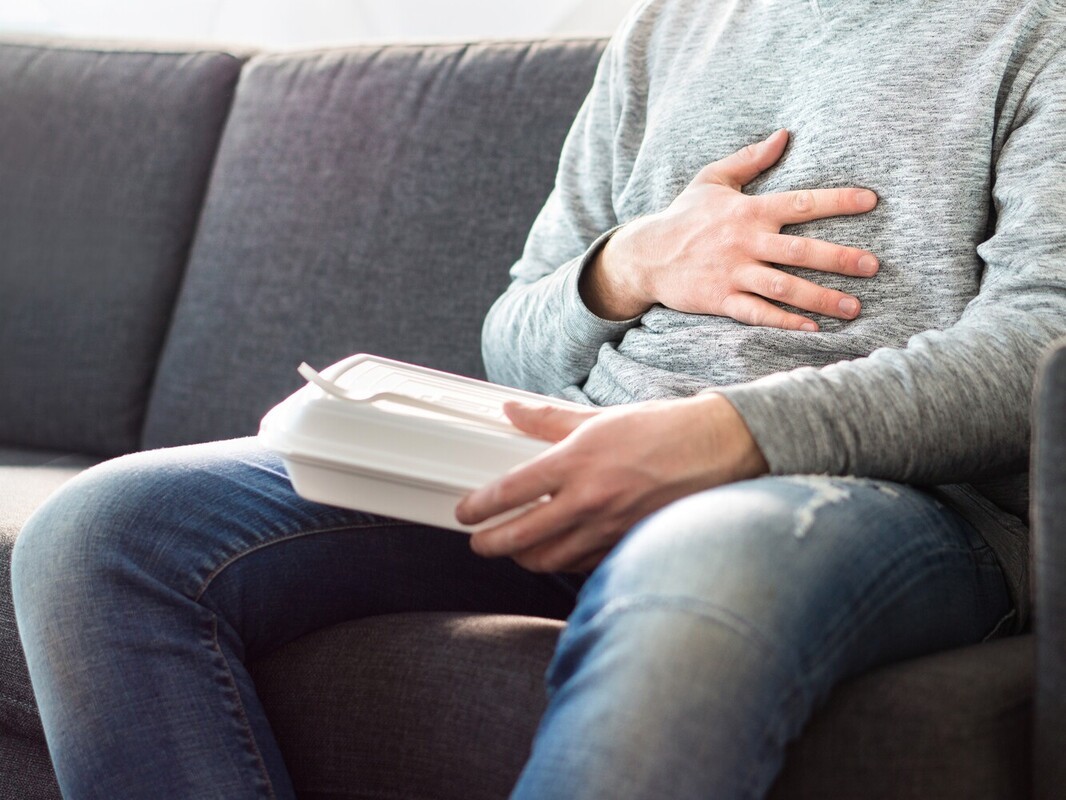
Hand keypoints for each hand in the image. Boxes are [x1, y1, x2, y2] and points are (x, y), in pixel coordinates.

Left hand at [455, 395, 768, 572]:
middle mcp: (589, 499)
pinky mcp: (627, 545)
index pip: (511, 491)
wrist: (717, 450)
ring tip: (514, 548)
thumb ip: (549, 419)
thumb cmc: (660, 429)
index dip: (480, 506)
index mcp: (577, 461)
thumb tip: (510, 411)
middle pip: (521, 537)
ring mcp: (609, 527)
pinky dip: (563, 561)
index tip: (465, 511)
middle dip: (490, 543)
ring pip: (549, 559)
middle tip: (478, 541)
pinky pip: (582, 564)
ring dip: (523, 557)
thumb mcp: (598, 417)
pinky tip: (557, 550)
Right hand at [580, 129, 879, 329]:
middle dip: (838, 258)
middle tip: (874, 266)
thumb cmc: (683, 217)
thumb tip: (784, 135)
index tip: (872, 201)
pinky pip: (757, 313)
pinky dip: (784, 321)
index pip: (799, 203)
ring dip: (820, 297)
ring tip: (854, 307)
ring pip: (783, 286)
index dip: (836, 201)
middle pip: (799, 250)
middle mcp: (744, 242)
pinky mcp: (720, 300)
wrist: (644, 256)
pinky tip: (812, 328)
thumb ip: (750, 159)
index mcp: (748, 210)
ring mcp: (732, 273)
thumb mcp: (712, 180)